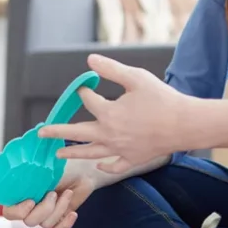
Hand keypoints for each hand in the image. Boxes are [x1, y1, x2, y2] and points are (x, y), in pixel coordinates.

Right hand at [1, 158, 99, 227]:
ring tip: (67, 193)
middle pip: (29, 221)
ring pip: (45, 225)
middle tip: (53, 193)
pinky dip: (65, 224)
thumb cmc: (61, 168)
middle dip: (44, 209)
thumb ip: (28, 179)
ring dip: (59, 209)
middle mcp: (30, 208)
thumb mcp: (43, 171)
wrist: (81, 172)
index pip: (9, 213)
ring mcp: (44, 215)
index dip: (19, 212)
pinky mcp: (57, 221)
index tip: (31, 201)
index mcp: (21, 195)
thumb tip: (19, 182)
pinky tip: (73, 213)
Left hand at [38, 54, 190, 172]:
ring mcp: (120, 150)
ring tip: (59, 154)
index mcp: (109, 114)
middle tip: (41, 133)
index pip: (88, 101)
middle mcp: (109, 135)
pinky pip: (114, 165)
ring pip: (90, 153)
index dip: (84, 92)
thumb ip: (111, 69)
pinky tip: (99, 165)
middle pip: (77, 134)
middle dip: (57, 132)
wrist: (186, 124)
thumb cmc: (162, 99)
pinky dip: (105, 166)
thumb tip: (89, 60)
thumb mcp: (135, 78)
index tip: (84, 87)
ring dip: (73, 153)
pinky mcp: (132, 159)